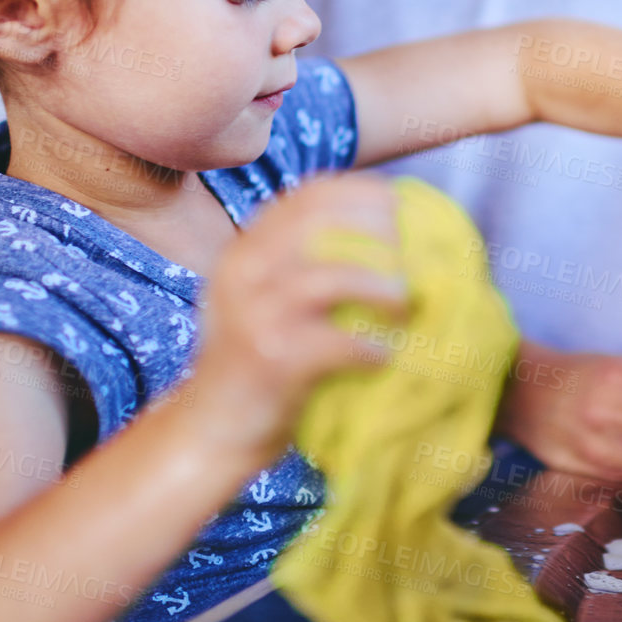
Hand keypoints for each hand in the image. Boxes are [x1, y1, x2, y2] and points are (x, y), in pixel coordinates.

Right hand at [188, 173, 409, 460]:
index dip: (361, 194)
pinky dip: (370, 347)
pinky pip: (338, 341)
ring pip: (334, 277)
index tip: (399, 208)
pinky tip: (381, 356)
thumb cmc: (254, 361)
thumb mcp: (260, 297)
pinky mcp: (273, 360)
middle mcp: (244, 272)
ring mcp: (256, 315)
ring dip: (382, 288)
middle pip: (323, 224)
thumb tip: (383, 233)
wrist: (211, 428)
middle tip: (409, 257)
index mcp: (245, 250)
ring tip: (402, 306)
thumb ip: (298, 263)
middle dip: (378, 233)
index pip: (307, 196)